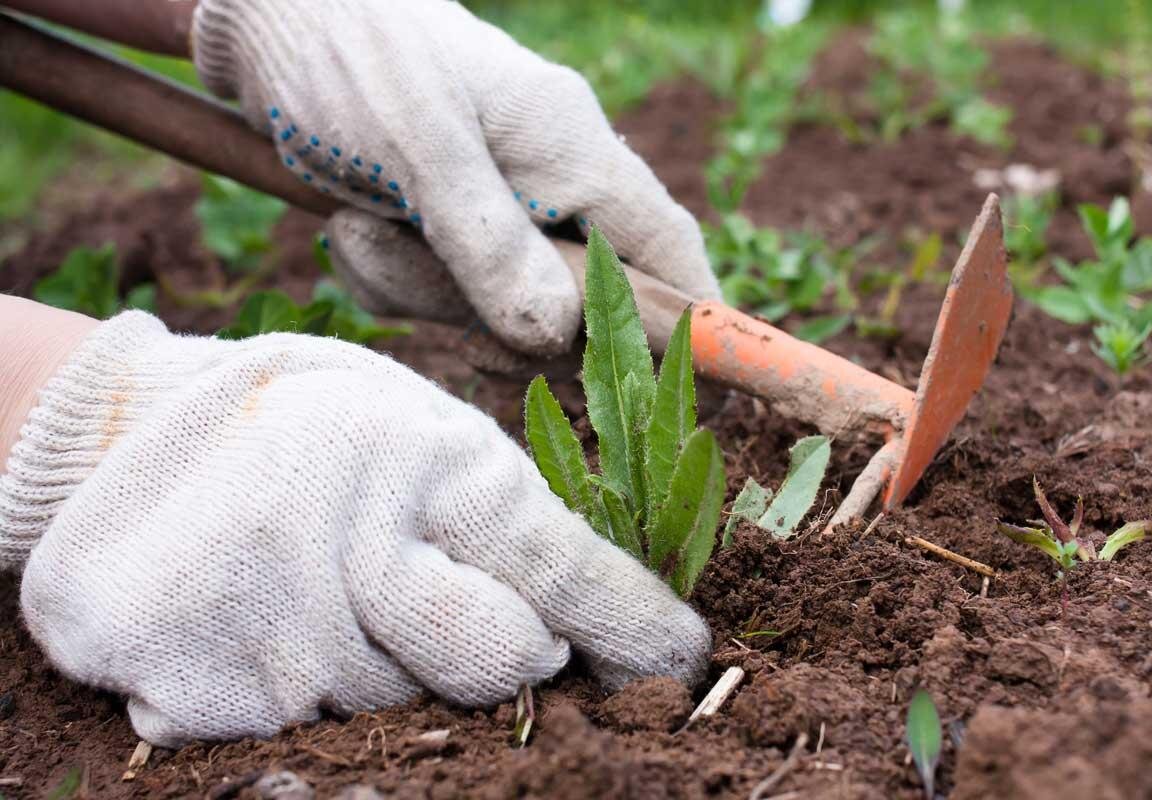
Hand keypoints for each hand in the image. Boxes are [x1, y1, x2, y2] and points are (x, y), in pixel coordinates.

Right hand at [1, 312, 709, 746]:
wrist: (139, 430)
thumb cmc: (319, 430)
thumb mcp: (423, 433)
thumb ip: (507, 523)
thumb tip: (594, 632)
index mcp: (425, 459)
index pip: (560, 567)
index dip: (632, 625)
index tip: (676, 663)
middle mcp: (351, 541)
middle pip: (492, 665)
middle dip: (501, 650)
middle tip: (440, 594)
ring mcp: (267, 622)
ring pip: (395, 708)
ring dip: (384, 663)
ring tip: (328, 583)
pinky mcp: (190, 687)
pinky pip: (298, 736)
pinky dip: (301, 692)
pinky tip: (271, 620)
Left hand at [191, 0, 720, 354]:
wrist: (266, 11)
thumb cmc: (348, 54)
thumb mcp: (417, 148)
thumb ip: (488, 243)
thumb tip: (553, 334)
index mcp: (573, 148)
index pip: (665, 249)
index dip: (690, 323)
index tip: (701, 391)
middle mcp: (549, 178)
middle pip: (574, 300)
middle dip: (499, 320)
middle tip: (437, 298)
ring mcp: (498, 201)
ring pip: (494, 302)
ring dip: (422, 289)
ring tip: (363, 228)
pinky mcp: (447, 217)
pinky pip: (439, 287)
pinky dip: (392, 276)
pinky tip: (352, 227)